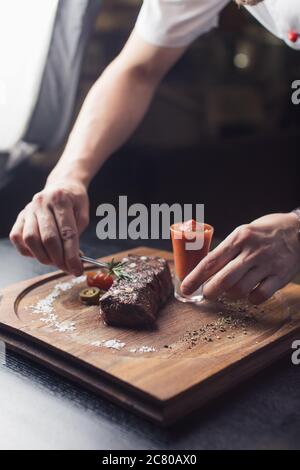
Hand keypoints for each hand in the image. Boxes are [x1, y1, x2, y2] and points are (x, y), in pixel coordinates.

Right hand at [10, 180, 88, 275]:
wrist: (62, 185)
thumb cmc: (74, 202)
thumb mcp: (83, 214)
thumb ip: (77, 235)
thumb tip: (72, 261)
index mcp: (61, 200)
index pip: (67, 233)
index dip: (72, 255)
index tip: (78, 270)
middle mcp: (41, 203)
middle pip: (48, 239)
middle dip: (59, 259)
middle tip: (68, 268)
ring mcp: (28, 210)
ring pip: (30, 240)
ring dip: (43, 256)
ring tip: (54, 260)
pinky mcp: (20, 217)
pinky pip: (17, 238)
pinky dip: (27, 250)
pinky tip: (39, 252)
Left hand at [181, 213, 299, 304]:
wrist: (297, 230)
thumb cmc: (263, 233)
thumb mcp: (242, 233)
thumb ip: (226, 251)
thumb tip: (204, 271)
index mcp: (238, 238)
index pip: (210, 261)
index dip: (195, 278)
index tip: (185, 288)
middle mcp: (251, 251)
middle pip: (223, 279)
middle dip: (210, 291)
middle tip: (208, 294)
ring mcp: (267, 264)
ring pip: (239, 290)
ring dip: (230, 295)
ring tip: (230, 291)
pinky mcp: (280, 276)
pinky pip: (259, 296)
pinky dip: (250, 299)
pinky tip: (250, 293)